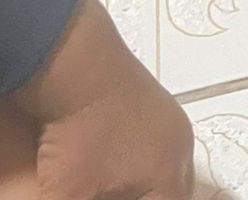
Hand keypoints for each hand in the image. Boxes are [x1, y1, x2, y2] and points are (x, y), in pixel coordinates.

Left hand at [14, 0, 193, 199]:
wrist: (73, 61)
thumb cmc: (77, 135)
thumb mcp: (68, 194)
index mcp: (170, 175)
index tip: (112, 198)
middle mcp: (179, 146)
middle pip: (172, 195)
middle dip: (151, 199)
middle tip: (112, 194)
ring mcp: (167, 118)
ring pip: (163, 170)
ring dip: (145, 188)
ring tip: (111, 189)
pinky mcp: (150, 100)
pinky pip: (152, 146)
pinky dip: (137, 164)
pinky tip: (110, 170)